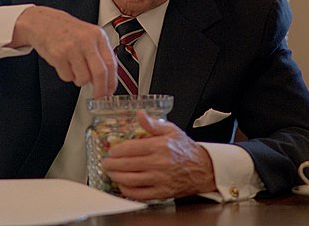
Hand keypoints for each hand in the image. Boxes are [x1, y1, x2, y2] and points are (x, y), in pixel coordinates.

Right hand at [10, 5, 116, 96]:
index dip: (112, 81)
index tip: (110, 90)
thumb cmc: (66, 30)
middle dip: (100, 89)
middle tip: (98, 95)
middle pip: (99, 73)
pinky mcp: (58, 55)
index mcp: (97, 35)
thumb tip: (108, 78)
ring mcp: (72, 48)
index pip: (111, 63)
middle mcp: (86, 41)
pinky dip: (67, 76)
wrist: (42, 22)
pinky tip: (65, 64)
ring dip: (80, 80)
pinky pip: (68, 77)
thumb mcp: (89, 35)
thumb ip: (99, 53)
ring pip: (83, 78)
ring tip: (75, 70)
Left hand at [102, 110, 216, 200]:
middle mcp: (158, 163)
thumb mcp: (171, 130)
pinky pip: (139, 194)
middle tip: (106, 162)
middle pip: (126, 164)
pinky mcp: (161, 192)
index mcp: (159, 146)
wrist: (203, 168)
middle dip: (111, 164)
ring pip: (130, 179)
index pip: (130, 148)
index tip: (110, 151)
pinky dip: (126, 190)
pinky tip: (122, 185)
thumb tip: (140, 114)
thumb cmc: (186, 149)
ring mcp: (159, 179)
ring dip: (116, 176)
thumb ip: (153, 124)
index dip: (116, 150)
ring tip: (111, 172)